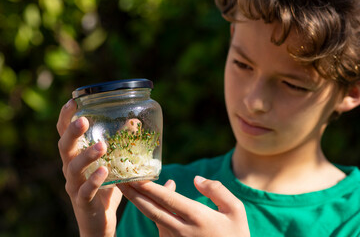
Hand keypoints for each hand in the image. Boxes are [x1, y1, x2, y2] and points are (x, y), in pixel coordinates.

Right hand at [57, 99, 121, 236]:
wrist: (99, 222)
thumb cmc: (106, 187)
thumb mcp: (114, 163)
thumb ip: (121, 144)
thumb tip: (135, 122)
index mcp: (76, 156)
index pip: (65, 134)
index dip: (66, 117)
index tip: (73, 100)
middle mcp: (70, 168)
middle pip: (64, 147)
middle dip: (72, 132)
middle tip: (83, 120)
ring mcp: (74, 186)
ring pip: (72, 168)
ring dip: (86, 155)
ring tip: (102, 146)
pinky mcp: (83, 202)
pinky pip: (85, 190)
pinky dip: (94, 180)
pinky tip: (104, 171)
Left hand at [118, 176, 249, 236]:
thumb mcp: (236, 211)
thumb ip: (217, 191)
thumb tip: (197, 179)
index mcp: (197, 217)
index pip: (167, 199)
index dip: (149, 187)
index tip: (134, 175)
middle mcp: (181, 230)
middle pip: (151, 209)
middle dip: (133, 194)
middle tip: (118, 180)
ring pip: (153, 217)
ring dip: (139, 202)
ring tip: (128, 186)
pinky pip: (159, 225)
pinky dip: (151, 211)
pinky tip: (147, 200)